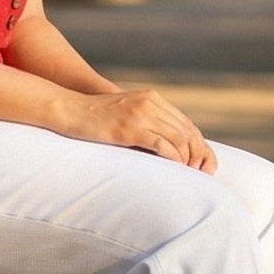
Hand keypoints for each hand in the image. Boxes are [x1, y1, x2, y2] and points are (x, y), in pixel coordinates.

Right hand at [59, 86, 215, 171]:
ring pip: (178, 138)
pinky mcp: (129, 129)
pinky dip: (173, 158)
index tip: (205, 164)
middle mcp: (149, 103)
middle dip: (199, 154)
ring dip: (188, 159)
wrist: (68, 109)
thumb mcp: (125, 112)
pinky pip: (161, 145)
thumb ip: (145, 121)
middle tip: (203, 173)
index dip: (200, 145)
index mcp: (151, 98)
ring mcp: (139, 115)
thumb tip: (163, 147)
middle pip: (187, 131)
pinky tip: (176, 169)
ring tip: (190, 175)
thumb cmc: (94, 117)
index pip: (186, 123)